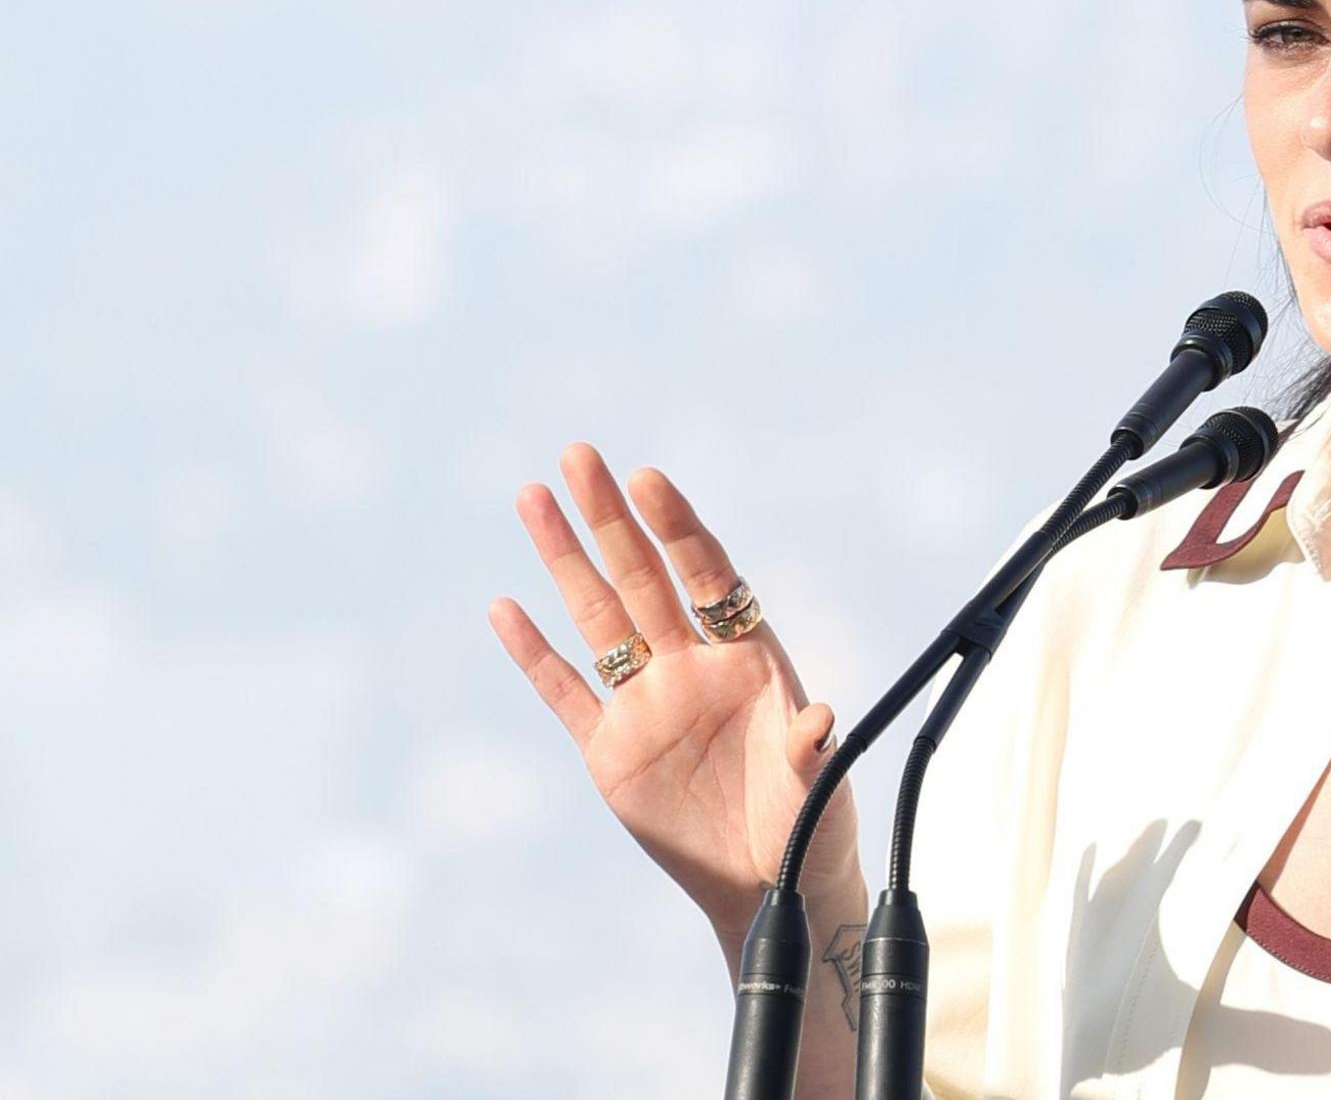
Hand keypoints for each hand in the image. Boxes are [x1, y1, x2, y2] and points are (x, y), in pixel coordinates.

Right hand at [487, 443, 862, 942]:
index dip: (679, 528)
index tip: (650, 479)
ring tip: (534, 497)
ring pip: (598, 616)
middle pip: (643, 576)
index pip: (708, 576)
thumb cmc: (809, 826)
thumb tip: (818, 717)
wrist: (771, 883)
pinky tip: (505, 607)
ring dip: (565, 560)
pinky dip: (535, 653)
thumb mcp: (818, 787)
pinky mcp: (610, 749)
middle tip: (578, 454)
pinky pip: (565, 692)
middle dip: (610, 517)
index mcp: (748, 658)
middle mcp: (692, 665)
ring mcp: (647, 702)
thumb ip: (810, 749)